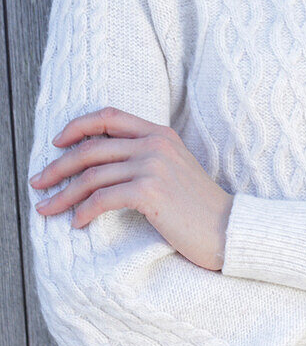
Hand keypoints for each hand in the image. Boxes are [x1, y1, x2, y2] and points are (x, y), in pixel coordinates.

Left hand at [29, 106, 233, 271]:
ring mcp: (153, 165)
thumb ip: (146, 156)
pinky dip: (83, 212)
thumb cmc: (198, 206)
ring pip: (92, 175)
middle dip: (58, 166)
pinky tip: (77, 223)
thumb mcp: (174, 168)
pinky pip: (102, 199)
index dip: (78, 126)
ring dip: (63, 194)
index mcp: (160, 133)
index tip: (57, 143)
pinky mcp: (149, 192)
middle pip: (92, 147)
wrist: (227, 229)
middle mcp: (155, 143)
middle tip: (38, 182)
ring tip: (47, 208)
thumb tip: (101, 164)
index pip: (109, 116)